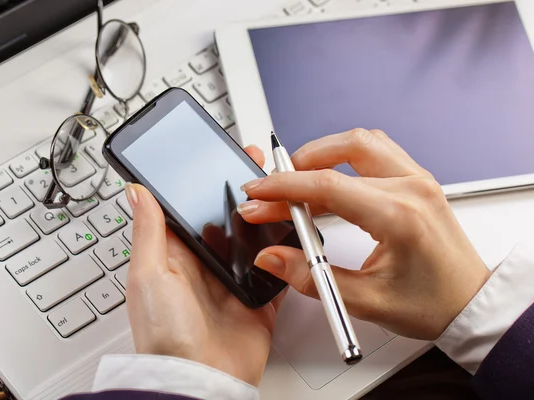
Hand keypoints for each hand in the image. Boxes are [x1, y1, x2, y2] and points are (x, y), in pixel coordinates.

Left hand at [124, 146, 283, 385]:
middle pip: (225, 221)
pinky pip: (275, 272)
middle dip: (240, 195)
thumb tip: (136, 190)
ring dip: (263, 220)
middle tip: (253, 166)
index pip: (189, 211)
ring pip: (253, 242)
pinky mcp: (257, 300)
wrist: (199, 380)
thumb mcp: (148, 275)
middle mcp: (204, 267)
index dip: (201, 185)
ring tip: (277, 191)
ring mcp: (232, 283)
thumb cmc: (164, 336)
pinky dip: (284, 256)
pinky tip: (292, 233)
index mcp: (175, 257)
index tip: (214, 159)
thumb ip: (149, 231)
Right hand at [239, 129, 490, 339]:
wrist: (470, 304)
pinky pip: (376, 150)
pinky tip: (329, 177)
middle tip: (272, 188)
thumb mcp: (365, 300)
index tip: (257, 193)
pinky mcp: (417, 181)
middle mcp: (412, 188)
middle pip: (341, 152)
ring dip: (322, 152)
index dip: (283, 187)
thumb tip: (272, 257)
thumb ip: (311, 277)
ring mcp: (417, 180)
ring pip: (360, 142)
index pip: (328, 185)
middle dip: (297, 166)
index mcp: (400, 216)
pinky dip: (344, 156)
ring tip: (297, 179)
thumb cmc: (433, 304)